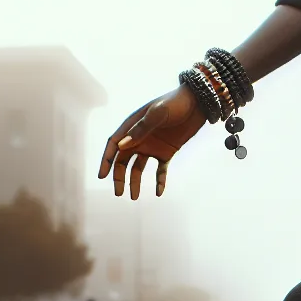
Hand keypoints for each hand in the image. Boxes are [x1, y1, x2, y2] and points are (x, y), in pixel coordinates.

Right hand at [99, 84, 206, 199]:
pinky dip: (159, 181)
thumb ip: (141, 129)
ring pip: (139, 168)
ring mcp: (152, 146)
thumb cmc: (176, 103)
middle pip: (124, 160)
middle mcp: (139, 138)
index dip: (106, 161)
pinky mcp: (167, 152)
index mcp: (132, 127)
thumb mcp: (158, 114)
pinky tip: (159, 192)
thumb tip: (123, 146)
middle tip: (118, 193)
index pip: (114, 146)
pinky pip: (160, 170)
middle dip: (119, 177)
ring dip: (135, 181)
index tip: (102, 176)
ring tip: (134, 197)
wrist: (198, 103)